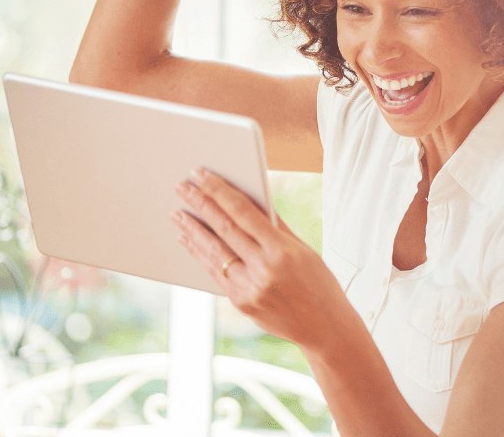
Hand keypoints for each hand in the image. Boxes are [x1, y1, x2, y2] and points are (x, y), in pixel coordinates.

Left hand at [172, 168, 353, 348]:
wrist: (325, 327)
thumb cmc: (318, 283)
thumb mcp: (303, 250)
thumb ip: (276, 226)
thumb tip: (249, 200)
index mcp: (282, 251)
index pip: (243, 213)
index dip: (219, 191)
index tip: (201, 175)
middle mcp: (264, 270)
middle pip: (224, 230)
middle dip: (200, 205)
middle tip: (181, 187)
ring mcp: (250, 289)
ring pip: (214, 253)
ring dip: (192, 231)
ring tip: (178, 213)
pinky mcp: (241, 303)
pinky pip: (216, 274)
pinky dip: (201, 255)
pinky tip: (190, 241)